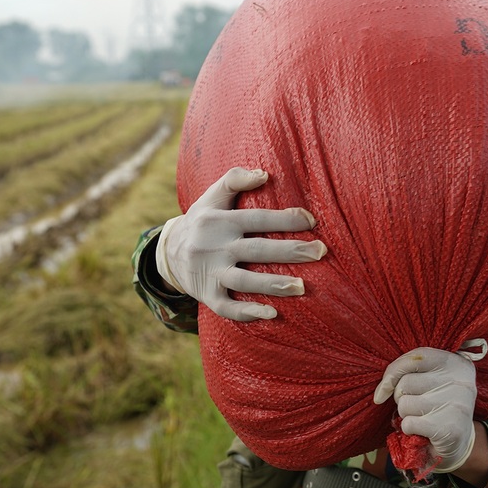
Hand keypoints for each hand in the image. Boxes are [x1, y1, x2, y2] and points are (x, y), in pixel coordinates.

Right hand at [157, 167, 326, 320]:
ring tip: (301, 287)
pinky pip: (227, 307)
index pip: (257, 219)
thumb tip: (263, 173)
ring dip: (273, 285)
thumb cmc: (202, 221)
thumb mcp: (211, 197)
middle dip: (290, 251)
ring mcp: (210, 273)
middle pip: (256, 249)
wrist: (167, 253)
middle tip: (320, 252)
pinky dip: (247, 312)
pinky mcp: (207, 295)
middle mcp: (215, 247)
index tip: (311, 221)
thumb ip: (234, 180)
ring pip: (244, 281)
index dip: (284, 219)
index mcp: (220, 221)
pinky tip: (272, 314)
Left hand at [373, 348, 476, 473]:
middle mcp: (461, 381)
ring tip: (422, 418)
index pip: (417, 356)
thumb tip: (382, 391)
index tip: (386, 388)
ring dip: (406, 414)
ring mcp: (457, 405)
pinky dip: (409, 430)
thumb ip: (408, 372)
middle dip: (401, 397)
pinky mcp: (449, 429)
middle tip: (417, 405)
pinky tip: (423, 431)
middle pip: (406, 382)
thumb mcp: (429, 380)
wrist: (458, 443)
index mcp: (457, 363)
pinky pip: (409, 423)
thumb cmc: (437, 406)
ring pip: (405, 403)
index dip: (395, 371)